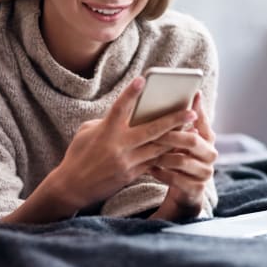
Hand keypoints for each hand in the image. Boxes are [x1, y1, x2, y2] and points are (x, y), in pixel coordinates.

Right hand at [52, 77, 198, 211]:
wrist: (73, 186)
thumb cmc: (78, 154)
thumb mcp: (87, 132)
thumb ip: (106, 121)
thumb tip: (126, 115)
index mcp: (105, 131)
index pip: (120, 108)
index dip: (130, 93)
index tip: (142, 79)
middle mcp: (118, 146)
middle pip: (151, 130)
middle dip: (174, 120)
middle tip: (191, 111)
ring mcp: (127, 162)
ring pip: (158, 148)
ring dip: (177, 138)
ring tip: (193, 130)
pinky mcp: (131, 175)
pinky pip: (153, 162)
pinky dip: (166, 154)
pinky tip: (179, 148)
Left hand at [149, 91, 217, 219]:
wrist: (183, 190)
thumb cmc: (178, 156)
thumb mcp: (179, 138)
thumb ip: (178, 122)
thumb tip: (168, 95)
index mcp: (207, 139)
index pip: (202, 121)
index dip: (195, 110)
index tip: (187, 97)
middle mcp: (210, 155)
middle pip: (191, 140)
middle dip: (170, 135)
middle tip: (152, 131)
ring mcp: (205, 173)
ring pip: (181, 161)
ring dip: (162, 156)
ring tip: (146, 151)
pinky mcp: (196, 189)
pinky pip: (176, 179)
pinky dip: (161, 173)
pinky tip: (150, 168)